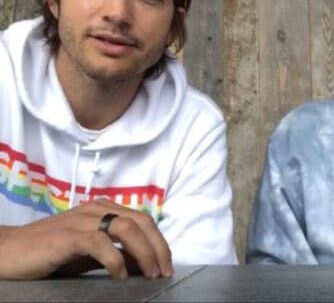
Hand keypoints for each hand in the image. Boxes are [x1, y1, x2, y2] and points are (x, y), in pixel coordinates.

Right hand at [0, 199, 172, 279]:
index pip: (143, 220)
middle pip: (141, 221)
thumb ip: (118, 254)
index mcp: (104, 209)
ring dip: (144, 252)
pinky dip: (116, 259)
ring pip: (126, 228)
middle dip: (158, 247)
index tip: (167, 264)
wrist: (10, 251)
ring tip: (150, 273)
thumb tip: (146, 265)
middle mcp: (97, 209)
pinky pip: (100, 243)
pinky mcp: (68, 236)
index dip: (159, 242)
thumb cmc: (51, 252)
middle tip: (164, 271)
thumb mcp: (91, 253)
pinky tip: (120, 275)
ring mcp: (82, 220)